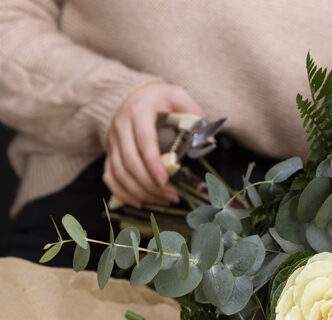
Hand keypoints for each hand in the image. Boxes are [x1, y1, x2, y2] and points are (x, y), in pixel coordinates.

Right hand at [104, 82, 202, 206]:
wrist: (135, 94)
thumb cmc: (160, 99)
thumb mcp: (178, 96)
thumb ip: (194, 113)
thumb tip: (209, 139)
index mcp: (139, 112)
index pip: (144, 141)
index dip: (153, 163)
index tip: (164, 181)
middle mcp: (121, 126)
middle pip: (130, 162)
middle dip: (150, 183)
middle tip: (171, 195)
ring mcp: (112, 141)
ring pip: (119, 173)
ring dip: (140, 191)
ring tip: (163, 199)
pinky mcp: (109, 152)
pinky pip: (110, 177)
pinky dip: (122, 192)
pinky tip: (141, 201)